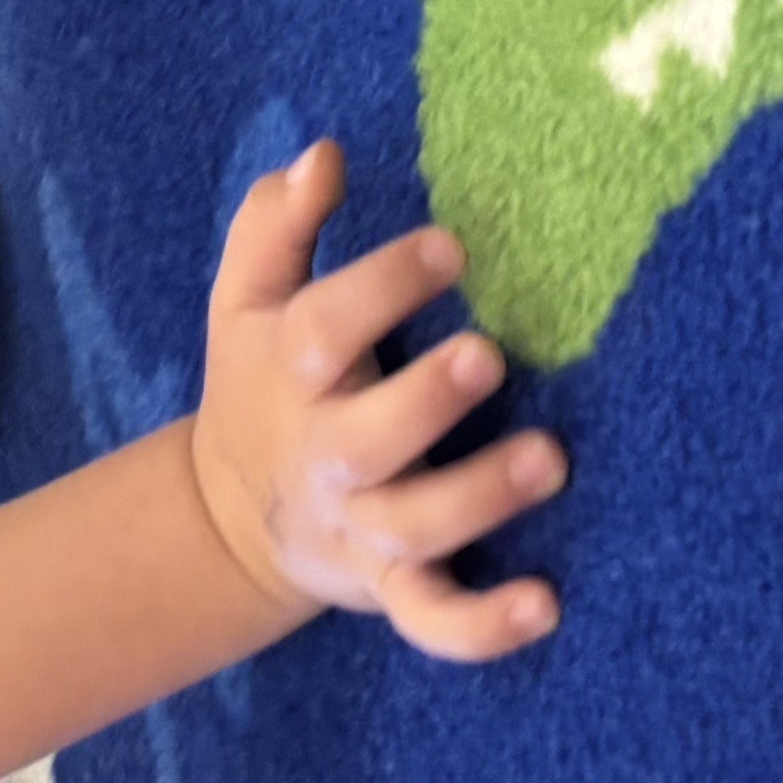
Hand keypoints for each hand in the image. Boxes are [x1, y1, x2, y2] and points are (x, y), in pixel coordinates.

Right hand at [185, 141, 564, 659]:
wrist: (231, 516)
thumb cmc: (264, 378)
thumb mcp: (248, 297)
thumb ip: (278, 221)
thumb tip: (324, 157)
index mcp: (288, 373)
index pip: (324, 329)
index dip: (381, 286)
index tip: (450, 248)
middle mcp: (323, 456)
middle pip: (364, 439)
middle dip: (425, 401)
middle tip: (490, 355)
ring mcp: (359, 528)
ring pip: (413, 529)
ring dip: (479, 498)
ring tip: (550, 459)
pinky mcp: (389, 589)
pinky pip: (433, 620)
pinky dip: (482, 626)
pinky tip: (545, 605)